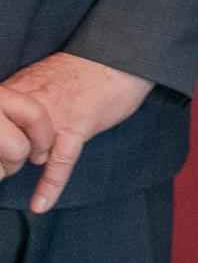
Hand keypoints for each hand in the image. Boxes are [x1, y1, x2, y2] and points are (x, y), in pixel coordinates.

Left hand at [0, 53, 155, 212]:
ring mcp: (53, 115)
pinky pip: (59, 160)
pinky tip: (41, 204)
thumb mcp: (38, 80)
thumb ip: (18, 102)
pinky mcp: (77, 125)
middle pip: (2, 140)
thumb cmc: (82, 72)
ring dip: (17, 165)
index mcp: (15, 91)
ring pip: (24, 150)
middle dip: (1, 157)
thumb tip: (5, 125)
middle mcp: (29, 102)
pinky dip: (50, 185)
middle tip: (0, 168)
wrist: (120, 58)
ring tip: (8, 177)